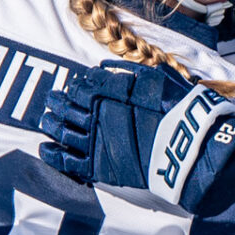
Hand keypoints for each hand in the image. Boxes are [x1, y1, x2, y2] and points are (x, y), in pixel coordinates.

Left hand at [40, 61, 234, 210]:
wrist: (190, 149)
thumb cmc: (180, 111)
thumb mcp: (160, 78)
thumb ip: (130, 71)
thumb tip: (102, 67)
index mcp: (111, 91)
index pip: (85, 84)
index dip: (78, 85)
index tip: (75, 86)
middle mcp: (98, 113)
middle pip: (69, 104)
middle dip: (59, 100)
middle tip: (53, 98)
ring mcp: (96, 141)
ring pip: (63, 130)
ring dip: (52, 123)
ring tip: (46, 120)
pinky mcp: (98, 167)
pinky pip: (67, 161)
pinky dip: (53, 155)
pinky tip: (44, 149)